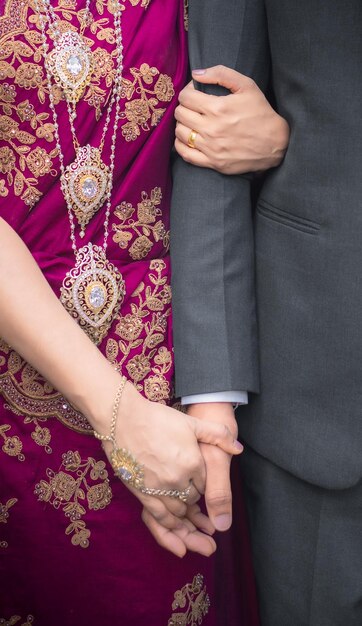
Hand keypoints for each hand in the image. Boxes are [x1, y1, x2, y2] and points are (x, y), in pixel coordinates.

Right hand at [97, 382, 242, 555]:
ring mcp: (159, 488)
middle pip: (193, 501)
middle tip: (201, 513)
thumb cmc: (157, 418)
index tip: (202, 485)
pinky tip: (174, 527)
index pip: (207, 485)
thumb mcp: (191, 423)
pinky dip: (169, 525)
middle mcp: (178, 479)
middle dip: (197, 506)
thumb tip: (238, 448)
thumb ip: (218, 434)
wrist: (122, 419)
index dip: (205, 486)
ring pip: (178, 513)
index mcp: (193, 463)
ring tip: (193, 528)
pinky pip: (159, 517)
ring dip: (185, 519)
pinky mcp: (141, 493)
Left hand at [175, 65, 289, 174]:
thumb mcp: (247, 86)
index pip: (186, 97)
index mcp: (218, 108)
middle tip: (193, 107)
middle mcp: (212, 129)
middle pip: (180, 114)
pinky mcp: (213, 162)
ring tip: (192, 122)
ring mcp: (211, 148)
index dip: (188, 91)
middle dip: (184, 106)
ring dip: (182, 124)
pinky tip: (188, 138)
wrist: (275, 144)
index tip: (195, 93)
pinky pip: (186, 154)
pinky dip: (181, 145)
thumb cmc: (261, 112)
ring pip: (180, 133)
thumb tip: (197, 73)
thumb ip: (221, 74)